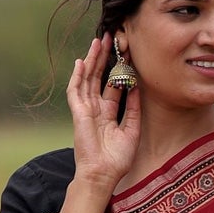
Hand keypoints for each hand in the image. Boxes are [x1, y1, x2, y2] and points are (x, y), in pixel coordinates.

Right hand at [68, 34, 140, 191]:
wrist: (103, 175)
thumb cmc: (117, 159)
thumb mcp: (132, 130)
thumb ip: (134, 108)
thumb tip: (137, 87)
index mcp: (107, 114)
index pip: (113, 85)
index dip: (119, 69)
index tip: (126, 53)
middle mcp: (95, 109)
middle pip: (99, 78)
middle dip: (104, 58)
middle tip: (111, 38)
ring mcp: (85, 110)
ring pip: (87, 79)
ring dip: (92, 60)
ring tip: (98, 41)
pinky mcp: (79, 113)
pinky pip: (75, 91)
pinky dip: (77, 76)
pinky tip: (81, 62)